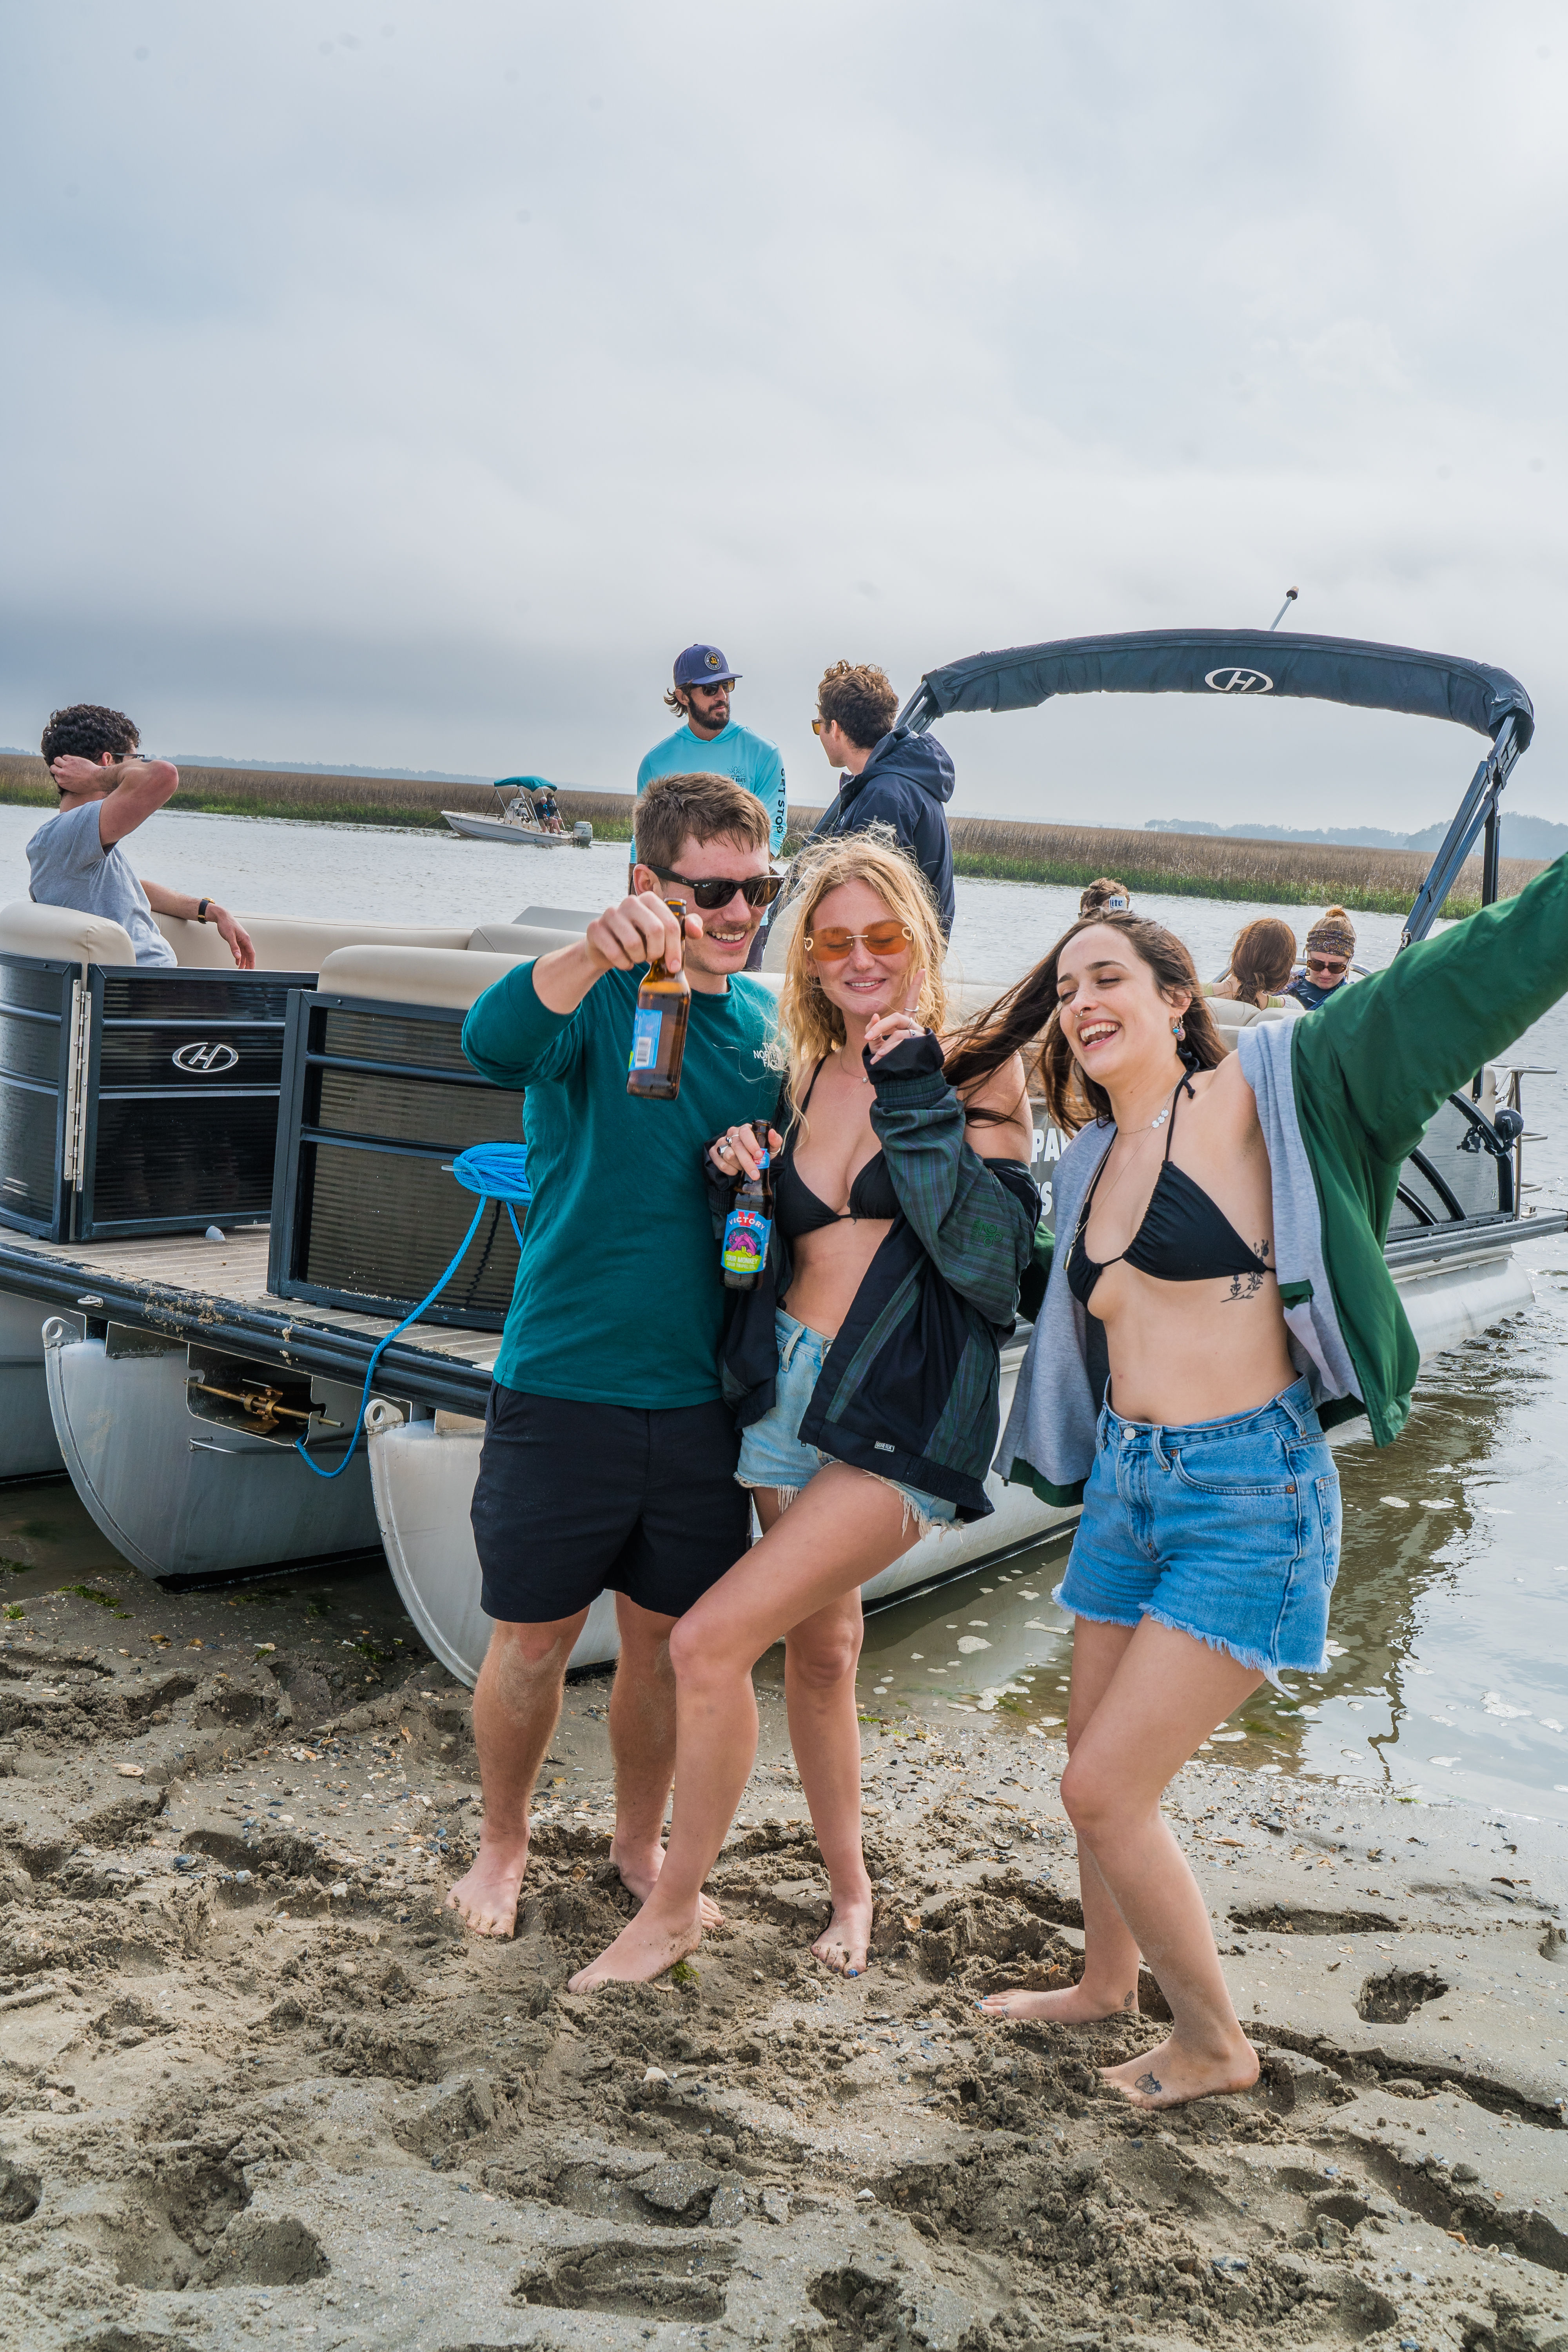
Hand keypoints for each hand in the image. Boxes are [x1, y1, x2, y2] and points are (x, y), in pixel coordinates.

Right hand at [50, 754, 118, 792]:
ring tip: (65, 762)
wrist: (96, 779)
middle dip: (56, 767)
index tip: (64, 773)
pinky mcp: (72, 760)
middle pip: (53, 768)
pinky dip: (67, 758)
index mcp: (62, 782)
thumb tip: (65, 779)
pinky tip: (72, 760)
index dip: (60, 774)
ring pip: (56, 760)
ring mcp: (66, 766)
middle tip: (62, 766)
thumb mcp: (75, 788)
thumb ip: (67, 783)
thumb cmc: (88, 785)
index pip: (56, 776)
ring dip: (60, 760)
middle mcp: (62, 774)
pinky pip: (65, 756)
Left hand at [212, 908, 254, 969]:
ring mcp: (241, 940)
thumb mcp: (229, 936)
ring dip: (243, 961)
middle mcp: (245, 940)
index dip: (252, 962)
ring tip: (240, 969)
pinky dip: (239, 957)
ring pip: (244, 953)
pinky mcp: (237, 940)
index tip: (251, 970)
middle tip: (246, 972)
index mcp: (246, 939)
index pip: (251, 953)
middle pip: (249, 955)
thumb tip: (237, 957)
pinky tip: (237, 962)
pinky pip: (240, 950)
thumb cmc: (226, 924)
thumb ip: (234, 947)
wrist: (222, 917)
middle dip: (248, 964)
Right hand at [585, 890, 700, 975]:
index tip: (673, 966)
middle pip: (655, 931)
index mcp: (649, 899)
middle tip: (652, 959)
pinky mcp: (595, 928)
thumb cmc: (640, 938)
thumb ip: (683, 928)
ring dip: (639, 959)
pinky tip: (625, 962)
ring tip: (637, 958)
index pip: (670, 924)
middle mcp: (630, 901)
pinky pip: (615, 953)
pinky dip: (623, 964)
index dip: (675, 948)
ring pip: (634, 943)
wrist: (607, 946)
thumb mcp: (663, 933)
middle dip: (656, 953)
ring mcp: (610, 913)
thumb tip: (698, 932)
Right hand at [709, 1124, 781, 1179]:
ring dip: (739, 1166)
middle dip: (747, 1163)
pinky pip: (721, 1164)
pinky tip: (736, 1170)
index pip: (745, 1133)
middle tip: (755, 1175)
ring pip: (728, 1156)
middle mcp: (732, 1133)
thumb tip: (772, 1133)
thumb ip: (775, 1141)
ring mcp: (721, 1142)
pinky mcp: (714, 1152)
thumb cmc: (760, 1151)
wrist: (747, 1159)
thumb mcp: (770, 1147)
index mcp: (745, 1129)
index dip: (751, 1144)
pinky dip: (730, 1170)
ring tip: (744, 1168)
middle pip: (737, 1147)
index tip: (759, 1155)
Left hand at [864, 969, 926, 1062]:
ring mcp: (919, 1037)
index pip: (912, 1001)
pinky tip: (880, 1058)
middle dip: (880, 1027)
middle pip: (896, 1017)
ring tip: (875, 1056)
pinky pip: (902, 1043)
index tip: (921, 969)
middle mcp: (915, 1027)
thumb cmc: (890, 1061)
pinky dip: (889, 1050)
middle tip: (866, 1037)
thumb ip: (874, 1031)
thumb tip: (875, 1016)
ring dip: (884, 1044)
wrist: (904, 1082)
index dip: (916, 986)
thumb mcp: (878, 1046)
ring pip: (899, 1033)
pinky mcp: (921, 1047)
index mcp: (906, 1023)